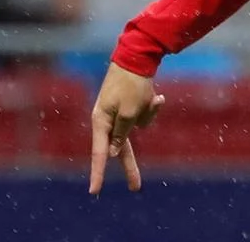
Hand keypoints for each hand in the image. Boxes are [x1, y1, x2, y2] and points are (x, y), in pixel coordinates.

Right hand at [89, 63, 164, 194]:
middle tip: (136, 187)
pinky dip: (151, 106)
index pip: (99, 153)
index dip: (98, 173)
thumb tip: (114, 153)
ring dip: (147, 114)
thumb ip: (121, 135)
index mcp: (101, 122)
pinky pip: (144, 115)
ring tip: (147, 97)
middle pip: (121, 149)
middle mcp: (108, 120)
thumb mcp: (129, 113)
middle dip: (130, 166)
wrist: (138, 57)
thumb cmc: (131, 86)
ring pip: (139, 127)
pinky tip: (155, 95)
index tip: (94, 192)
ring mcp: (120, 114)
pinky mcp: (132, 106)